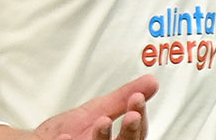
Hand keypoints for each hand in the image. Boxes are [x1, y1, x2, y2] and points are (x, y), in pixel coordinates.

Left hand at [34, 74, 157, 139]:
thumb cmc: (70, 131)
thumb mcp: (99, 109)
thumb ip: (124, 98)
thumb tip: (151, 82)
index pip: (137, 133)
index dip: (140, 115)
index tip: (137, 98)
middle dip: (130, 132)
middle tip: (131, 115)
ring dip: (103, 138)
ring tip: (101, 121)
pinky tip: (65, 137)